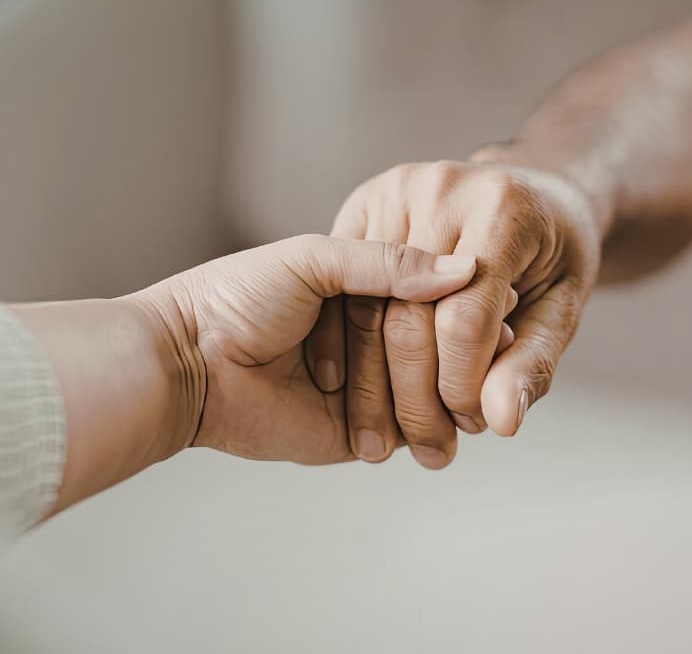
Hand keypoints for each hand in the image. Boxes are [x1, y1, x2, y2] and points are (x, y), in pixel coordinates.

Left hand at [139, 235, 476, 464]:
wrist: (187, 363)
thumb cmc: (239, 297)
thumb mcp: (313, 259)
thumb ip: (386, 263)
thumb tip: (465, 269)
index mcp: (359, 289)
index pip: (428, 296)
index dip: (463, 301)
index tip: (504, 299)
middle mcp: (367, 338)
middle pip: (434, 347)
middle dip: (465, 353)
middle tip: (501, 348)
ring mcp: (364, 387)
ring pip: (426, 392)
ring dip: (451, 395)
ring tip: (480, 393)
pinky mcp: (353, 432)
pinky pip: (403, 434)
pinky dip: (428, 431)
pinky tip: (451, 426)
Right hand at [307, 160, 600, 467]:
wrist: (527, 189)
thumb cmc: (551, 251)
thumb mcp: (561, 305)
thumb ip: (531, 362)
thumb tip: (500, 422)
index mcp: (501, 209)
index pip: (466, 317)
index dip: (462, 385)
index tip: (471, 426)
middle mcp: (439, 189)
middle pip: (407, 314)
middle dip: (415, 395)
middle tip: (429, 447)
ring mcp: (393, 191)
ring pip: (366, 305)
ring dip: (372, 382)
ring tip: (390, 438)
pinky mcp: (363, 201)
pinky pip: (344, 285)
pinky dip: (346, 343)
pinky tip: (356, 389)